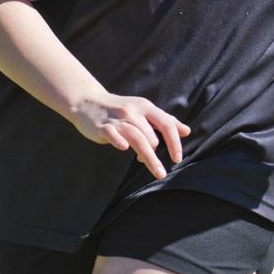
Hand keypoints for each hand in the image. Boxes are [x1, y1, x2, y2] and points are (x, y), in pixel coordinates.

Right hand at [68, 91, 186, 180]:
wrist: (87, 101)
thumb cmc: (119, 109)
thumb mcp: (144, 110)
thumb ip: (164, 120)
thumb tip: (186, 131)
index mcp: (146, 107)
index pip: (167, 124)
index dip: (175, 142)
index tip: (177, 159)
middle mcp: (133, 112)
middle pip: (151, 136)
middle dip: (157, 155)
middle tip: (159, 170)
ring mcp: (117, 119)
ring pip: (137, 137)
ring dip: (148, 157)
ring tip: (157, 171)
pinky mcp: (102, 126)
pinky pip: (112, 133)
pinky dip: (119, 140)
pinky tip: (124, 148)